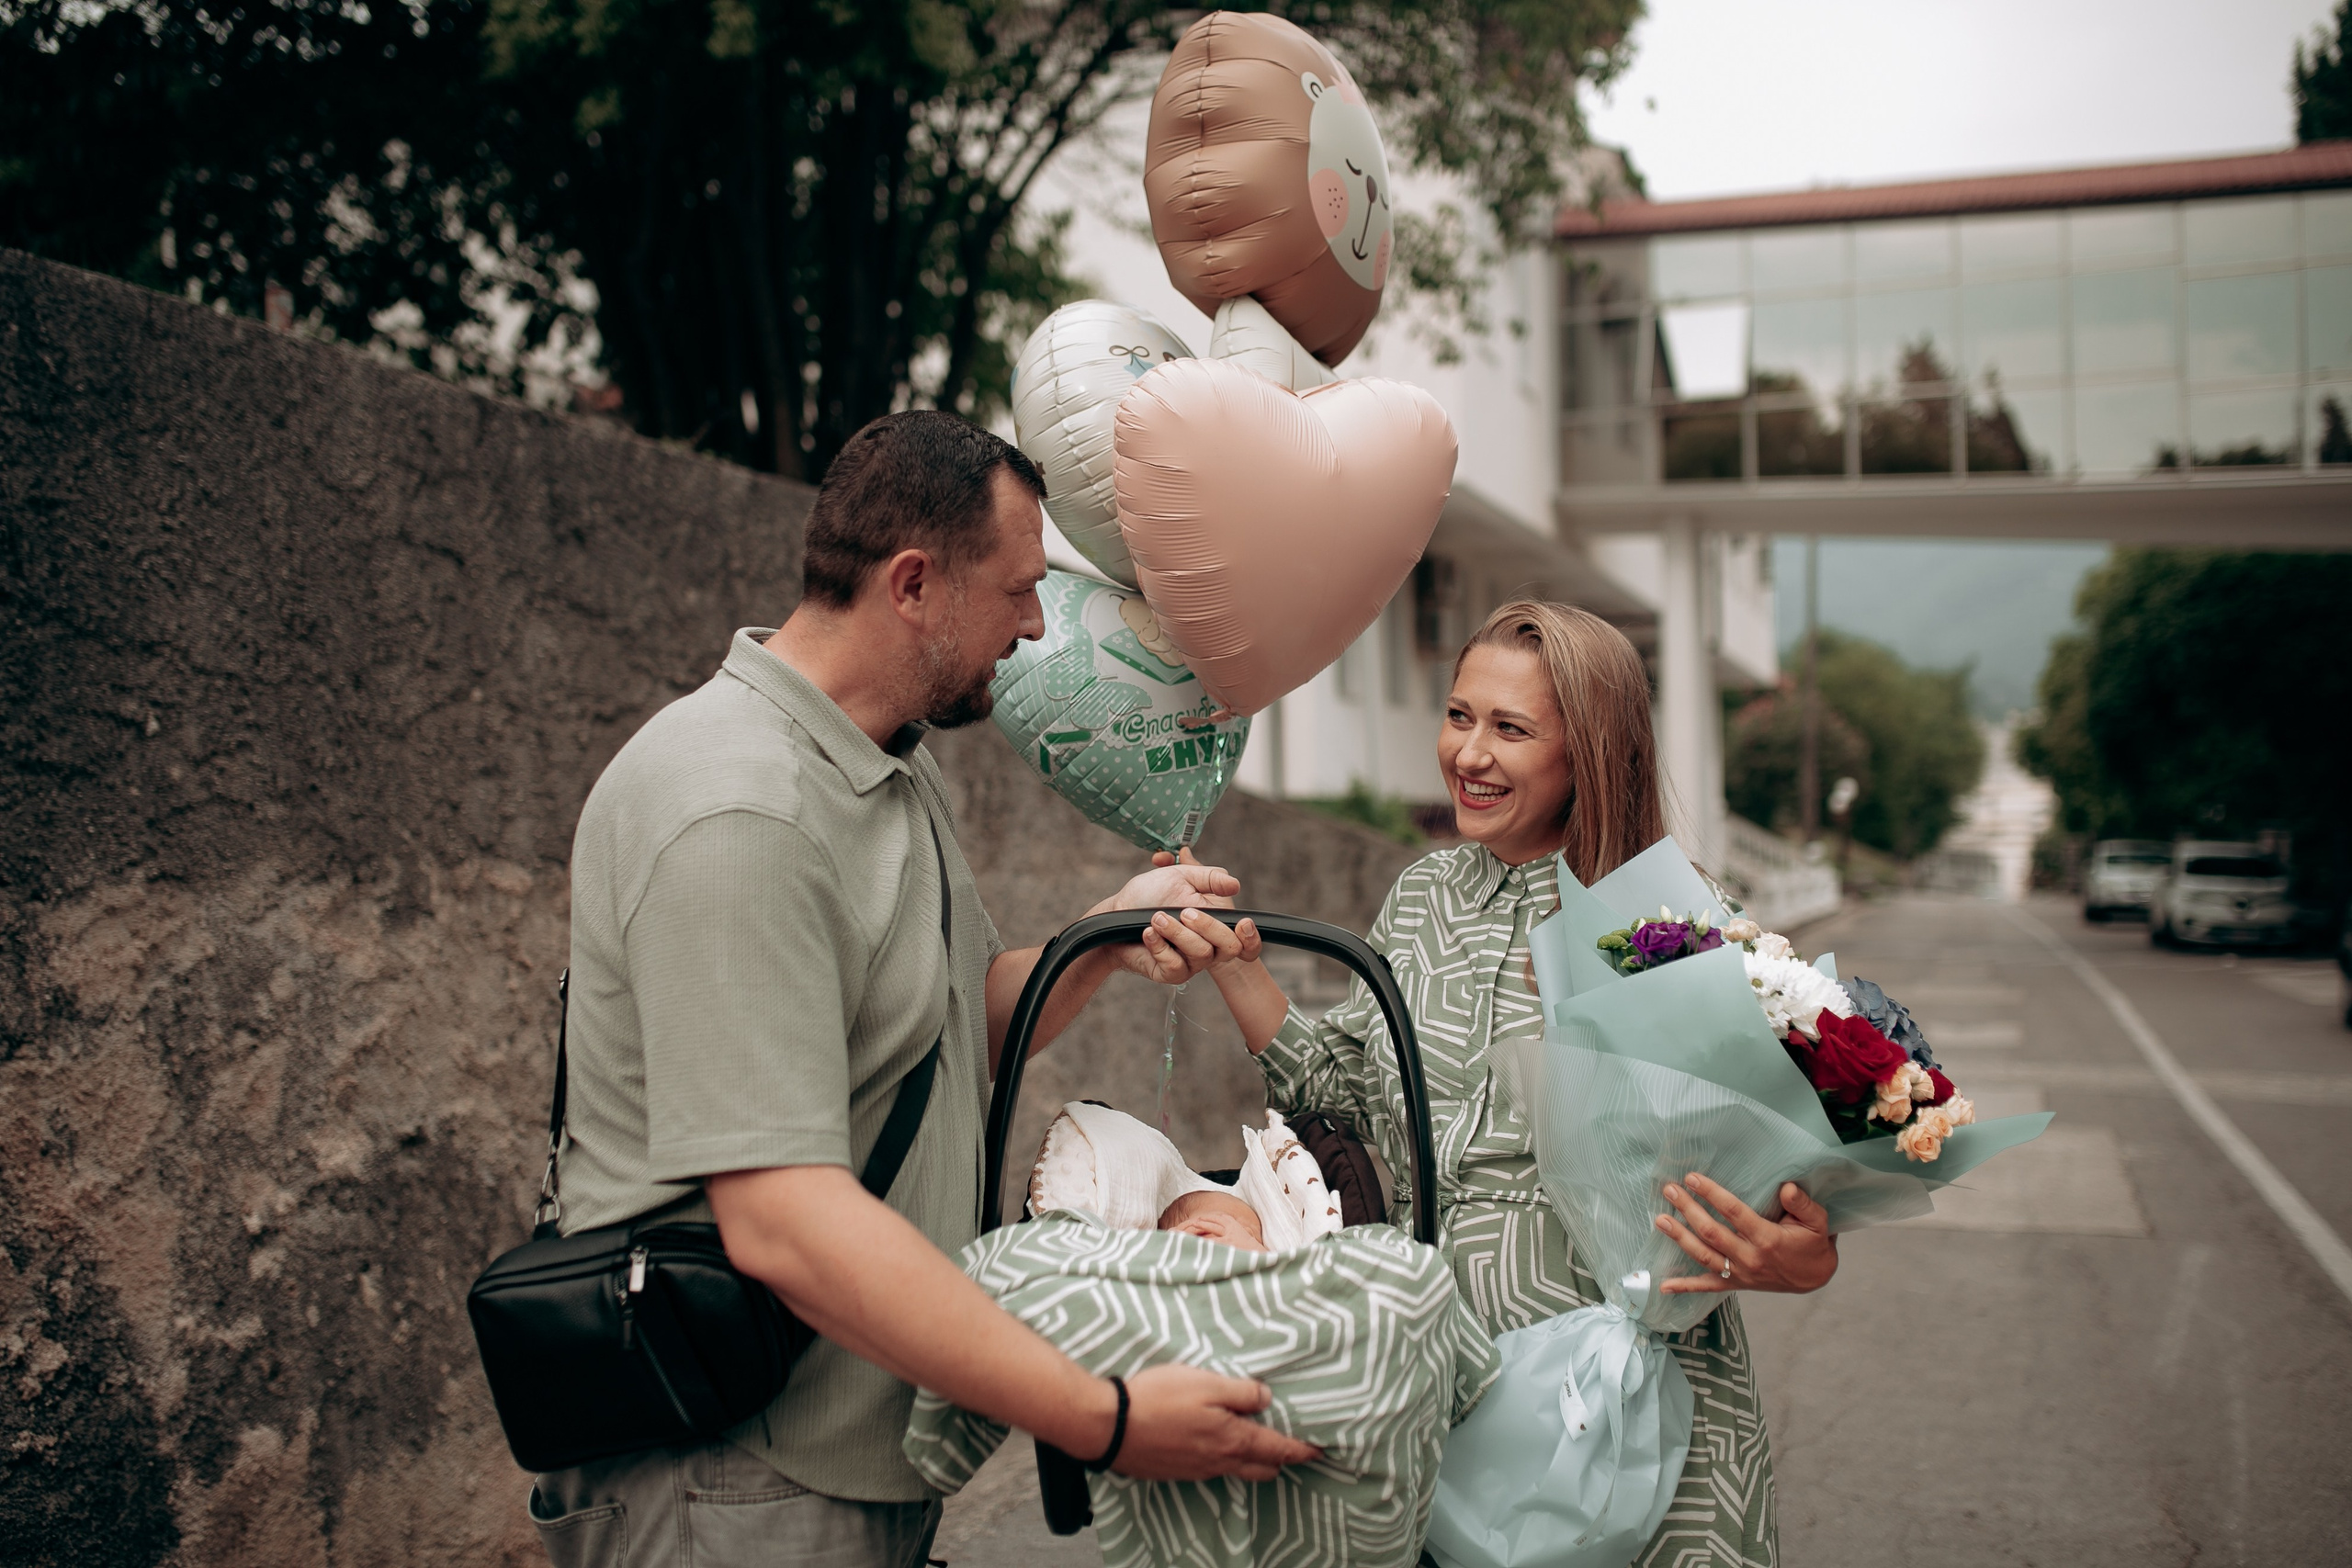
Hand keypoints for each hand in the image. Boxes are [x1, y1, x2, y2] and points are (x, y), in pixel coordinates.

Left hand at [1090, 850, 1241, 983]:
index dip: (1252, 940)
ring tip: (1156, 917)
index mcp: (1216, 926)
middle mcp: (1208, 947)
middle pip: (1228, 948)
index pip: (1247, 944)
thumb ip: (1209, 877)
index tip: (1243, 923)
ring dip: (1177, 932)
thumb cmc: (1150, 894)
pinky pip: (1174, 966)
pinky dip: (1159, 946)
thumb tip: (1234, 885)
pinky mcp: (1170, 974)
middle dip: (1209, 927)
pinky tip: (1147, 932)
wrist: (1116, 912)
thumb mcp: (1180, 877)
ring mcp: (1190, 963)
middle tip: (1184, 911)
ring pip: (1200, 954)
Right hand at [1107, 1364, 1319, 1481]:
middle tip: (1292, 1448)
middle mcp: (1218, 1461)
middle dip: (1280, 1459)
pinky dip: (1226, 1460)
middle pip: (1262, 1468)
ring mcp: (1196, 1470)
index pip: (1277, 1449)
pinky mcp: (1176, 1470)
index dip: (1300, 1449)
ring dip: (1253, 1461)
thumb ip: (1241, 1392)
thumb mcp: (1205, 1383)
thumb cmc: (1157, 1398)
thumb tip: (1266, 1399)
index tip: (1318, 1451)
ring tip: (1259, 1445)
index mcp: (1232, 1440)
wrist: (1108, 1427)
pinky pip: (1212, 1470)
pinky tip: (1217, 1445)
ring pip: (1236, 1470)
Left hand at [1654, 1176, 1837, 1295]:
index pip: (1733, 1212)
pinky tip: (1664, 1285)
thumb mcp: (1817, 1220)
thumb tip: (1786, 1188)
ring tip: (1660, 1220)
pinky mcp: (1736, 1284)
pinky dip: (1685, 1287)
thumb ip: (1802, 1204)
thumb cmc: (1813, 1243)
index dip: (1711, 1194)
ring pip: (1703, 1255)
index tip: (1692, 1178)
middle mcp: (1750, 1258)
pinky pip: (1707, 1287)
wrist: (1815, 1277)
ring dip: (1679, 1238)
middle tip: (1669, 1190)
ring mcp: (1740, 1274)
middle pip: (1711, 1232)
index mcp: (1767, 1238)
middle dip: (1688, 1209)